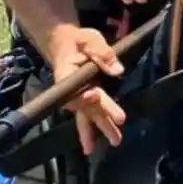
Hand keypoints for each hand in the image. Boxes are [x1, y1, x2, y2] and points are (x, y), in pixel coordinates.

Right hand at [46, 25, 125, 155]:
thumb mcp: (90, 39)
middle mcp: (70, 90)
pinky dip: (92, 128)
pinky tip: (94, 144)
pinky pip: (87, 115)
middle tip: (117, 127)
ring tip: (113, 142)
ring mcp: (76, 96)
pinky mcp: (83, 98)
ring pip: (88, 115)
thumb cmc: (78, 41)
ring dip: (99, 128)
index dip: (86, 95)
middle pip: (87, 106)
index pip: (76, 89)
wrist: (64, 44)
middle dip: (102, 117)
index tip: (95, 96)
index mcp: (67, 74)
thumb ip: (103, 53)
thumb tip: (118, 70)